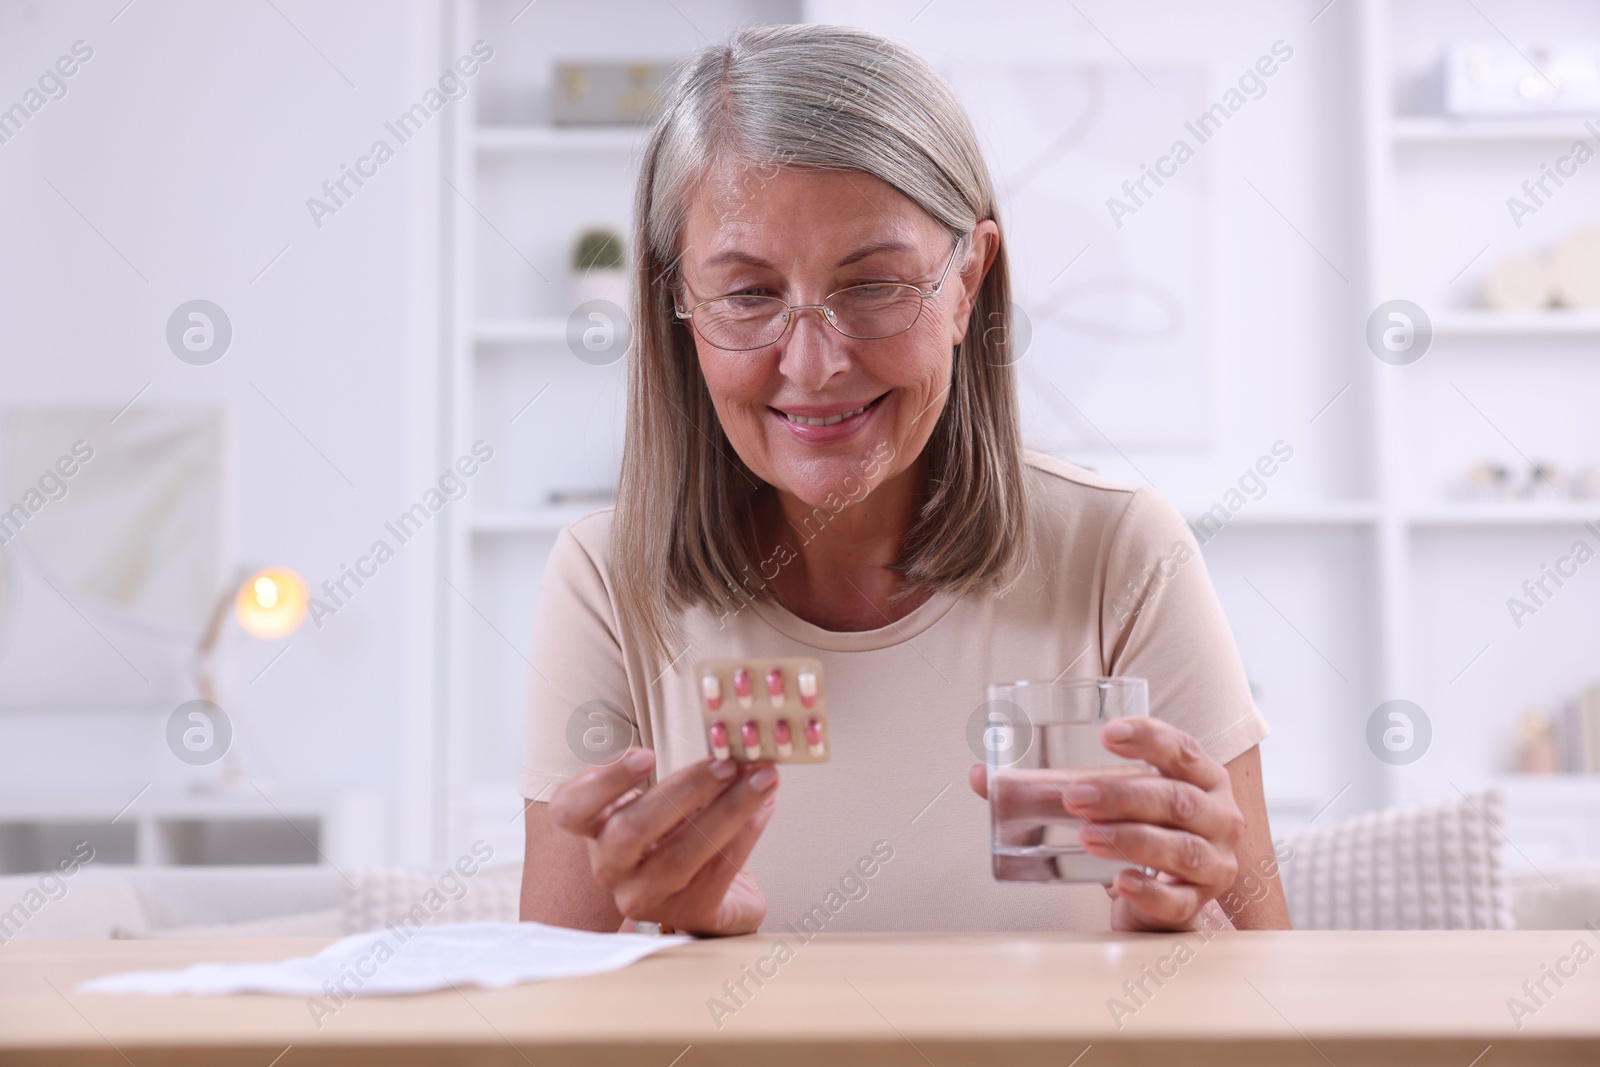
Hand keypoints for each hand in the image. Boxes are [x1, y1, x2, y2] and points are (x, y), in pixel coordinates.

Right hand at [548, 747, 778, 935]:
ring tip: (760, 779)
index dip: (604, 782)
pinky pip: (718, 870)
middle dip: (684, 791)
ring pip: (680, 855)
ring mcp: (645, 895)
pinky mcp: (688, 912)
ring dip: (727, 811)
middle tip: (726, 763)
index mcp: (593, 829)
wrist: (702, 891)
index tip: (645, 755)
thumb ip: (682, 775)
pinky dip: (745, 832)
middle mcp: (610, 866)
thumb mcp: (662, 800)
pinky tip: (763, 806)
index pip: (571, 810)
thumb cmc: (674, 834)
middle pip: (630, 832)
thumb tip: (730, 743)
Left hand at [967, 717, 1244, 930]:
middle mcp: (1218, 816)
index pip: (1180, 749)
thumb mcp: (1104, 803)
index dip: (1147, 738)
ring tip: (1086, 835)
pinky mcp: (1198, 904)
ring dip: (1131, 838)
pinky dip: (1148, 891)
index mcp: (1200, 778)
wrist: (1166, 897)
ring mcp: (1214, 862)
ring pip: (1180, 848)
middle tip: (1073, 795)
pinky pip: (1177, 900)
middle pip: (1175, 799)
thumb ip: (1046, 787)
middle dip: (1122, 795)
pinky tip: (1120, 882)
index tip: (1107, 732)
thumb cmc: (1136, 832)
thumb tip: (980, 777)